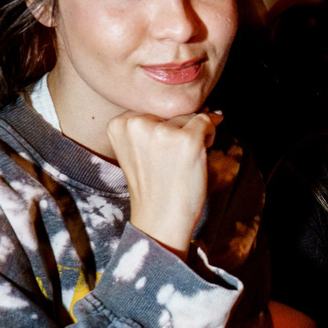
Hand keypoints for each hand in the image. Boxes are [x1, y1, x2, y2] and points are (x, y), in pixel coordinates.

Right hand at [106, 110, 218, 253]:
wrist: (160, 220)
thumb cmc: (153, 187)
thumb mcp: (137, 150)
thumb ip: (152, 125)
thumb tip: (206, 108)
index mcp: (118, 124)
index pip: (151, 109)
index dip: (163, 127)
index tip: (162, 150)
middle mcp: (137, 123)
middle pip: (170, 111)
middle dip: (179, 129)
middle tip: (173, 159)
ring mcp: (162, 131)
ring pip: (188, 116)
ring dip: (195, 132)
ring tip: (183, 160)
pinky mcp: (187, 140)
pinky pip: (207, 122)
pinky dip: (209, 135)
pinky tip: (199, 155)